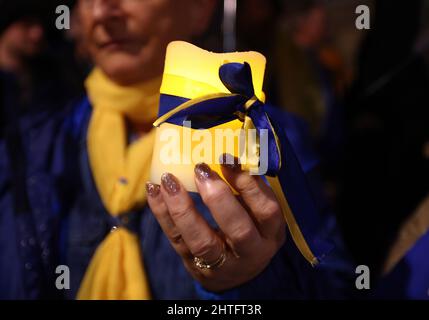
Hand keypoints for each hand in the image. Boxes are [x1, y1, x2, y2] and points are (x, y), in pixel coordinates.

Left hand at [146, 155, 285, 291]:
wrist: (234, 272)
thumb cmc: (248, 228)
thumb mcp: (257, 212)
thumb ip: (246, 188)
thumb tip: (225, 155)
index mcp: (271, 234)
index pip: (266, 210)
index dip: (249, 184)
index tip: (227, 158)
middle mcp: (250, 253)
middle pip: (238, 230)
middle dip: (218, 198)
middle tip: (201, 169)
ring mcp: (220, 263)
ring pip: (201, 241)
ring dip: (183, 208)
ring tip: (168, 179)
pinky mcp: (193, 264)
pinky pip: (176, 239)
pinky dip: (162, 213)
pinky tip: (154, 189)